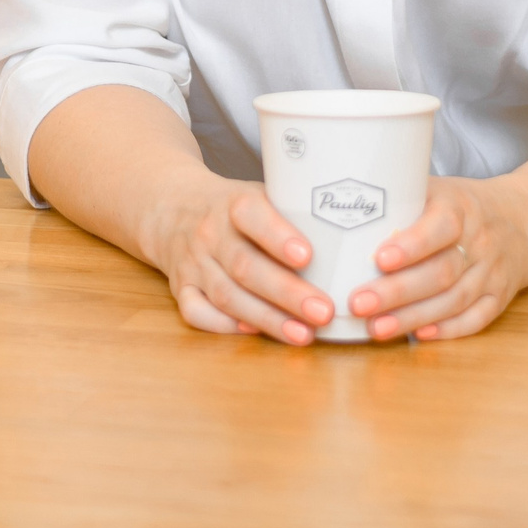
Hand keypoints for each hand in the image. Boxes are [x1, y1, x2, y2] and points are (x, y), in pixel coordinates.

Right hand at [144, 176, 334, 345]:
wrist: (172, 209)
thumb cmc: (234, 208)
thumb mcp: (259, 193)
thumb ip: (294, 212)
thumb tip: (356, 235)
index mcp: (232, 204)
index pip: (251, 215)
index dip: (278, 236)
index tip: (307, 256)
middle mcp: (210, 234)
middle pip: (245, 266)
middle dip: (287, 293)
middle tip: (324, 311)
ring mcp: (193, 264)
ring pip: (227, 295)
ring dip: (267, 318)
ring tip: (304, 335)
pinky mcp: (180, 289)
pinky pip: (197, 313)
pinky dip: (224, 326)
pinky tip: (254, 333)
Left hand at [347, 176, 527, 341]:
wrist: (524, 221)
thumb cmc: (462, 205)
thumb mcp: (437, 188)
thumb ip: (399, 197)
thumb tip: (333, 203)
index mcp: (461, 209)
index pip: (440, 227)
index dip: (411, 245)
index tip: (379, 259)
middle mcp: (481, 242)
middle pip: (441, 272)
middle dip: (398, 292)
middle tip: (358, 303)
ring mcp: (492, 273)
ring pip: (454, 300)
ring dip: (413, 318)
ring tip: (375, 328)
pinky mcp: (499, 298)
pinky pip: (476, 319)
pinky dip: (448, 331)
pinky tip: (418, 337)